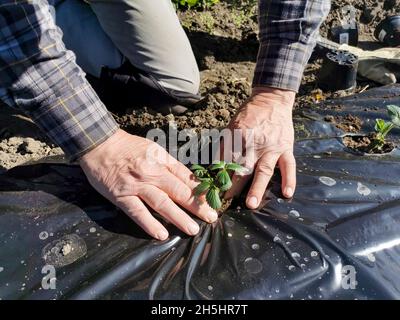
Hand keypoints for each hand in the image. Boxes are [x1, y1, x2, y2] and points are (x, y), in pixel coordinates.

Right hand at [79, 129, 217, 239]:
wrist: (99, 143)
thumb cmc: (128, 147)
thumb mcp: (153, 149)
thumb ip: (169, 165)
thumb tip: (188, 180)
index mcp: (162, 160)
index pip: (186, 177)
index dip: (200, 191)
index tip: (213, 202)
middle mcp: (152, 173)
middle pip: (178, 191)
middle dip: (197, 206)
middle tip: (211, 218)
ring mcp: (137, 185)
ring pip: (161, 203)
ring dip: (179, 217)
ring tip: (192, 229)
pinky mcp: (121, 196)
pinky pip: (137, 212)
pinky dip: (149, 223)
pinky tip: (161, 234)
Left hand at [223, 87, 295, 208]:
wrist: (272, 99)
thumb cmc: (248, 114)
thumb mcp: (231, 125)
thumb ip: (224, 145)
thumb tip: (214, 166)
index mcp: (238, 135)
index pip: (227, 159)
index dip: (219, 175)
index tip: (213, 189)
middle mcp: (255, 142)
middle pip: (242, 167)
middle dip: (233, 186)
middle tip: (226, 201)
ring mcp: (272, 146)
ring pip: (264, 170)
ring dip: (257, 188)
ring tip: (251, 204)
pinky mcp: (286, 147)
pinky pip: (289, 165)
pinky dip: (289, 179)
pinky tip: (287, 193)